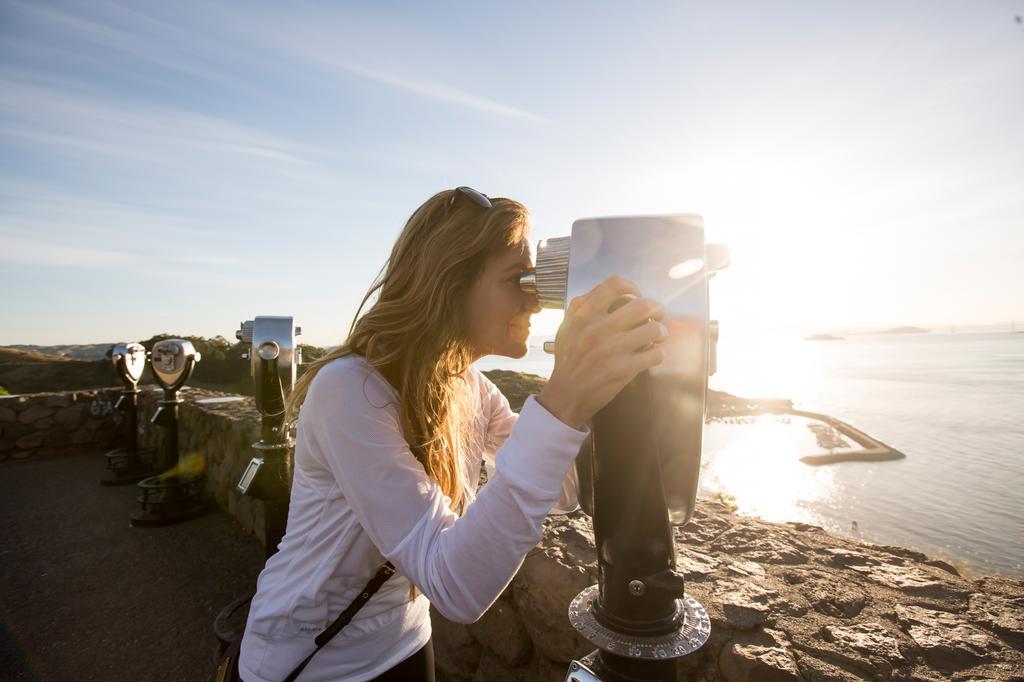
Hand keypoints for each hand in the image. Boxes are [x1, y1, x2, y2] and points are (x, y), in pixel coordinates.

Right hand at [537, 276, 666, 429]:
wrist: (565, 396)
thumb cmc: (568, 360)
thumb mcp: (566, 327)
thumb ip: (580, 305)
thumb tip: (601, 287)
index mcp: (584, 316)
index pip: (614, 284)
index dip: (632, 287)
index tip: (636, 296)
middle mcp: (598, 329)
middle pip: (642, 305)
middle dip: (657, 309)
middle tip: (657, 316)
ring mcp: (612, 350)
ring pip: (654, 329)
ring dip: (661, 332)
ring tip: (658, 336)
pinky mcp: (623, 370)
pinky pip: (655, 354)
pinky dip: (658, 354)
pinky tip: (651, 356)